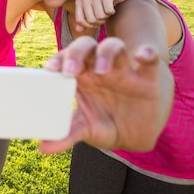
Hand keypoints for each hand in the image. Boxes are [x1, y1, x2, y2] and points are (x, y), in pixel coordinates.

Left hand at [39, 36, 173, 153]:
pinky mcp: (146, 78)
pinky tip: (143, 55)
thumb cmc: (103, 124)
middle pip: (85, 47)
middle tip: (70, 70)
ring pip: (113, 46)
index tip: (49, 69)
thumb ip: (66, 134)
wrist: (136, 134)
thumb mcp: (86, 129)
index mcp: (80, 77)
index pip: (65, 59)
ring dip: (106, 53)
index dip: (57, 60)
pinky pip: (149, 59)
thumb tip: (43, 147)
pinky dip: (147, 54)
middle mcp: (98, 68)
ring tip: (102, 71)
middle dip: (76, 53)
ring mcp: (122, 70)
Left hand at [73, 0, 129, 30]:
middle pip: (91, 20)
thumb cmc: (103, 5)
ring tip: (107, 9)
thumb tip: (78, 30)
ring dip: (106, 16)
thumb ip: (85, 22)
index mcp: (79, 2)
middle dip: (99, 21)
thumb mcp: (93, 14)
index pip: (79, 20)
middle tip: (103, 14)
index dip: (89, 25)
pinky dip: (112, 12)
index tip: (95, 20)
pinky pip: (108, 11)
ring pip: (100, 16)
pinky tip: (112, 6)